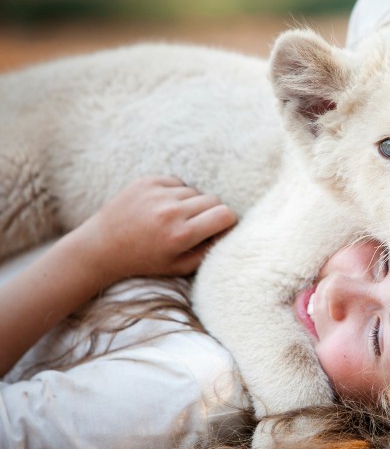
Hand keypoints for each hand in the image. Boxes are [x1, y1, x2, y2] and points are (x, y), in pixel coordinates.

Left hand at [77, 176, 236, 281]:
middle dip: (211, 213)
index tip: (219, 228)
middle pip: (214, 200)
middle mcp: (170, 212)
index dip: (227, 222)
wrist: (102, 246)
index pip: (225, 214)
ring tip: (174, 218)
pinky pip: (177, 182)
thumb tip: (228, 231)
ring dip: (191, 203)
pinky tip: (162, 207)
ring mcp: (157, 194)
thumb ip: (209, 251)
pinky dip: (175, 193)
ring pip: (195, 191)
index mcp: (180, 235)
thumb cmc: (144, 261)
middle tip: (196, 225)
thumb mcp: (179, 266)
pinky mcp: (147, 181)